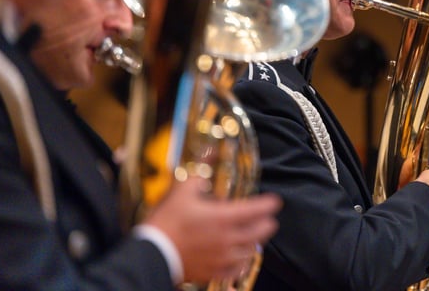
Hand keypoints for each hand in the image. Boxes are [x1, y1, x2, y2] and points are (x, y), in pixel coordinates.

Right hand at [143, 177, 280, 282]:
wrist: (153, 252)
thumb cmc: (166, 223)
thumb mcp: (182, 191)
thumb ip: (200, 176)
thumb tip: (208, 157)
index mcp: (223, 218)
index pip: (256, 210)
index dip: (269, 204)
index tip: (275, 202)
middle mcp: (227, 239)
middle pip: (259, 233)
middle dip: (267, 224)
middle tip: (269, 219)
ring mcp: (221, 258)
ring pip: (249, 251)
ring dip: (255, 242)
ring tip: (256, 237)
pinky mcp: (212, 272)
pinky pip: (236, 270)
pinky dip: (242, 263)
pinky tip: (240, 259)